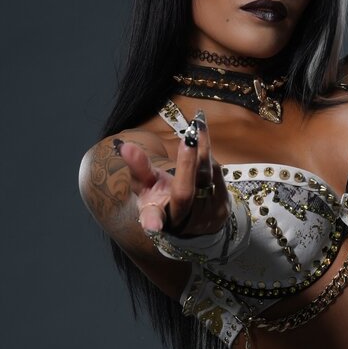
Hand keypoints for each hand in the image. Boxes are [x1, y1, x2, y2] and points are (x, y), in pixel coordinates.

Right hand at [117, 111, 229, 237]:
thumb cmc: (161, 198)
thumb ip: (138, 167)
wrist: (192, 218)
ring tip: (198, 124)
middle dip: (186, 164)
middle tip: (189, 137)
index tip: (152, 225)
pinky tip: (203, 139)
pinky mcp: (222, 208)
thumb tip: (125, 146)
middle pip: (184, 192)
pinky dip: (208, 155)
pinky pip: (217, 174)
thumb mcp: (146, 186)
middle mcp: (181, 220)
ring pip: (204, 176)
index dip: (152, 221)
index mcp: (157, 216)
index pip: (153, 217)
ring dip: (202, 148)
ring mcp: (204, 216)